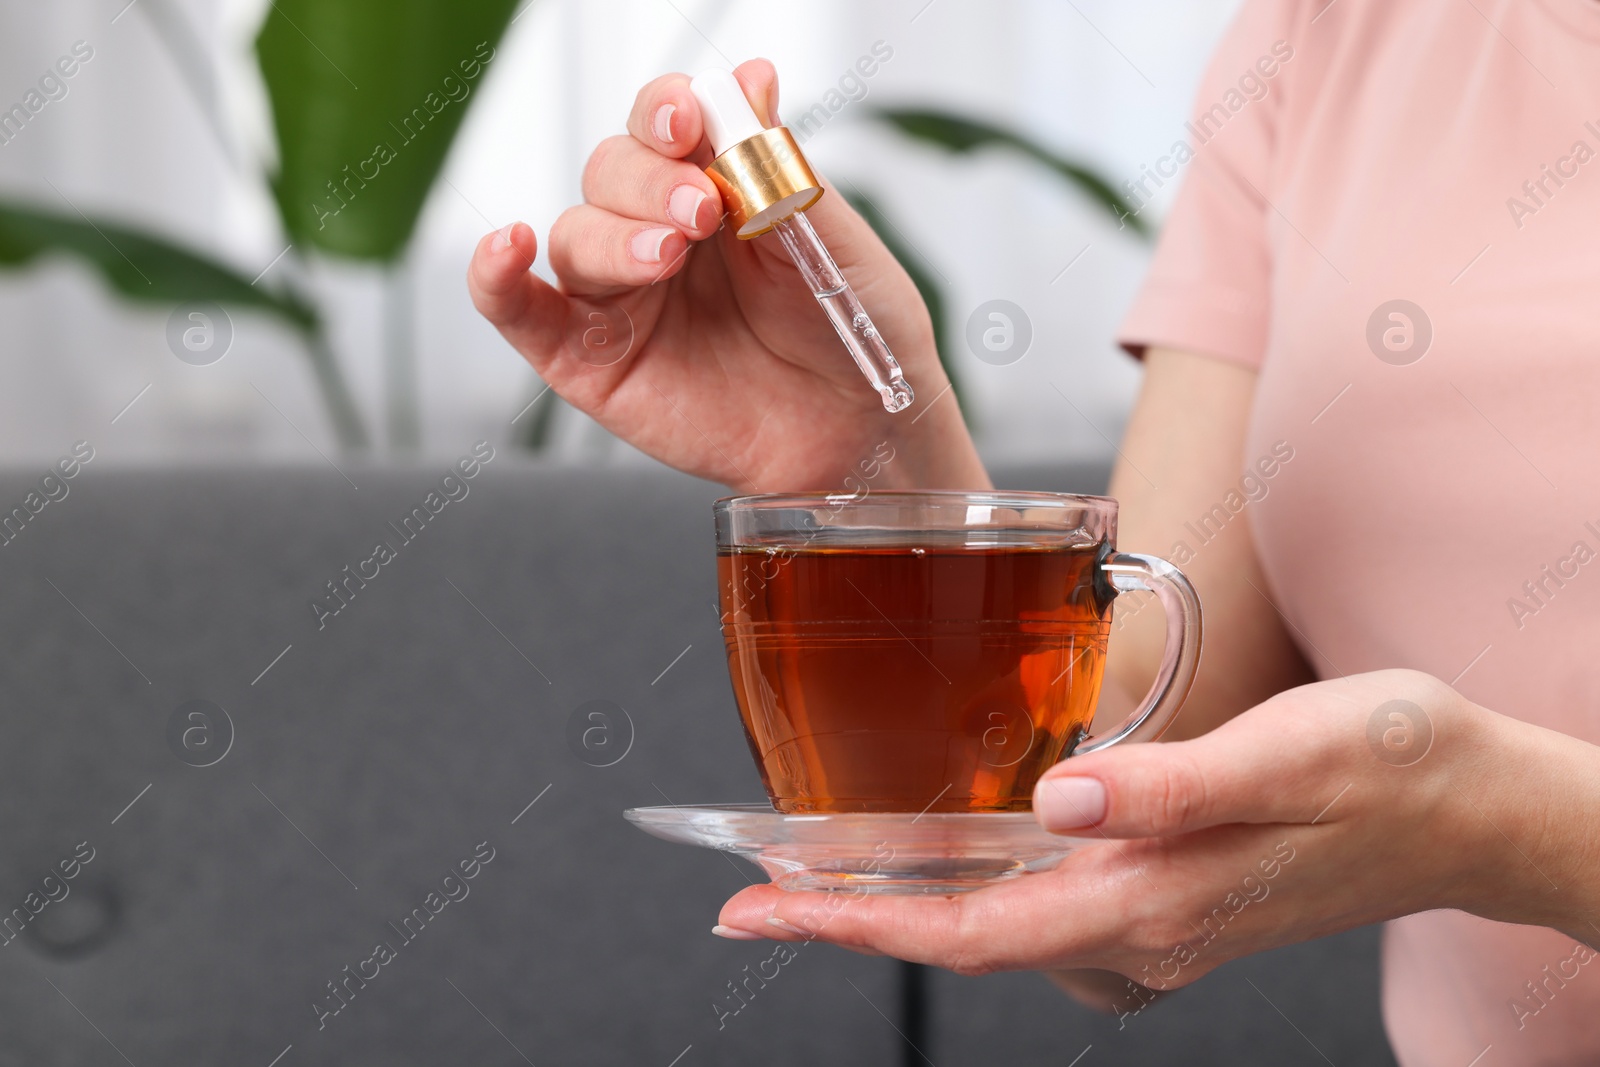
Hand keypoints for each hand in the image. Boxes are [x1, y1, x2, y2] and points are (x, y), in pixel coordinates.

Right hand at [468, 59, 985, 492]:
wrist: (861, 432)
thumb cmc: (855, 334)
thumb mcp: (830, 239)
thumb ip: (778, 164)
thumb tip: (750, 76)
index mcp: (716, 187)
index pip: (664, 123)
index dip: (666, 110)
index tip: (689, 119)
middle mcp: (658, 232)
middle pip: (611, 170)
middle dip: (649, 179)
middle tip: (701, 211)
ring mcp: (621, 296)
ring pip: (575, 234)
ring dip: (612, 233)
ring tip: (668, 255)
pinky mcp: (589, 359)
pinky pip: (520, 312)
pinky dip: (496, 277)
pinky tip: (508, 248)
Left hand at [715, 670, 1599, 1002]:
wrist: (1475, 808)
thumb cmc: (1397, 769)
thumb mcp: (1299, 756)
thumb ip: (1175, 786)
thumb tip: (1058, 804)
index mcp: (1160, 899)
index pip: (979, 929)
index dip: (864, 921)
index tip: (769, 907)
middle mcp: (1143, 930)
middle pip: (965, 937)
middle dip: (851, 918)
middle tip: (748, 894)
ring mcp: (1153, 922)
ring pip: (995, 926)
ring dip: (897, 903)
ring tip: (811, 873)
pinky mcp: (1164, 895)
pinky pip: (1038, 906)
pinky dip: (963, 887)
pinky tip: (933, 854)